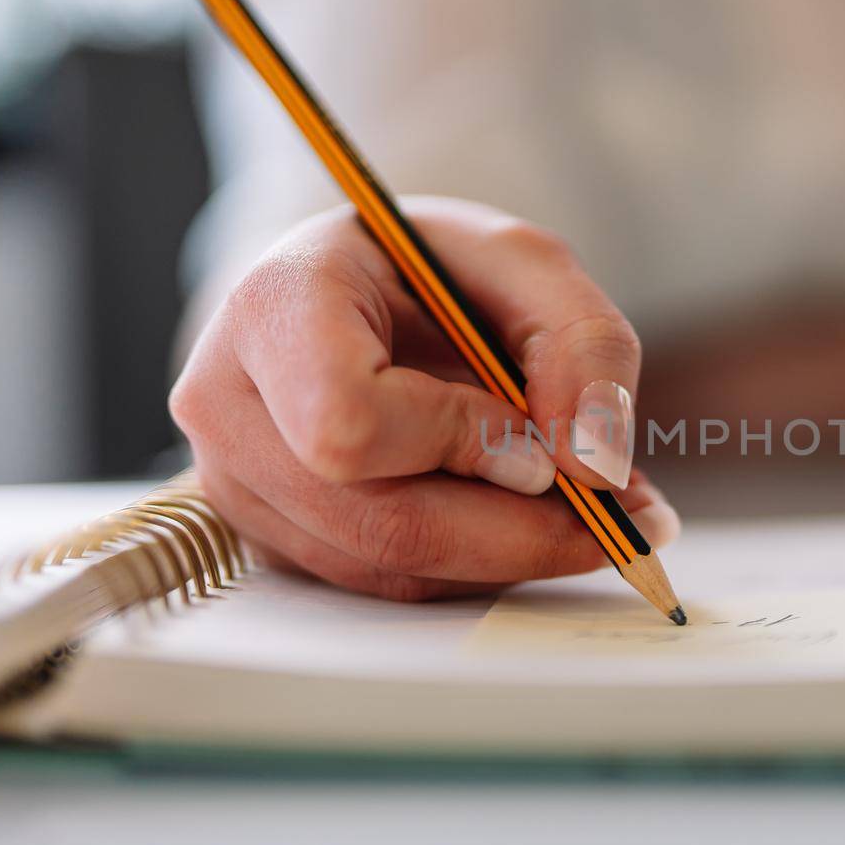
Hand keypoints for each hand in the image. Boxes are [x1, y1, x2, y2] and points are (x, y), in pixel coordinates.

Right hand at [171, 197, 678, 600]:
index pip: (347, 421)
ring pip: (386, 566)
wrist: (359, 291)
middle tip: (617, 516)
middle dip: (515, 530)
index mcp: (273, 308)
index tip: (540, 445)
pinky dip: (472, 564)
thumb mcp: (525, 263)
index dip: (456, 446)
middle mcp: (228, 404)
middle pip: (376, 521)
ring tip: (584, 511)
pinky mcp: (270, 536)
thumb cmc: (428, 266)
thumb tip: (599, 466)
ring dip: (507, 555)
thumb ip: (584, 344)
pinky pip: (383, 581)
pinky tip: (521, 519)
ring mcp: (235, 482)